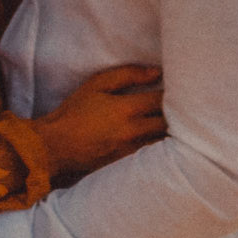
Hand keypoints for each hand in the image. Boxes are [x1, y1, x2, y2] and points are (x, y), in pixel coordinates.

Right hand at [35, 63, 166, 183]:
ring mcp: (132, 151)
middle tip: (184, 104)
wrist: (54, 147)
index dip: (175, 92)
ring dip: (172, 131)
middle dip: (179, 113)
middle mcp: (133, 132)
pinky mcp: (128, 164)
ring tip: (177, 121)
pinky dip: (161, 146)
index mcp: (126, 109)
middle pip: (170, 122)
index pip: (163, 100)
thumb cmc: (74, 111)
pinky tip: (163, 138)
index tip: (179, 87)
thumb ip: (128, 75)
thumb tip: (157, 72)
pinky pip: (154, 155)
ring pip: (165, 141)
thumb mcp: (96, 85)